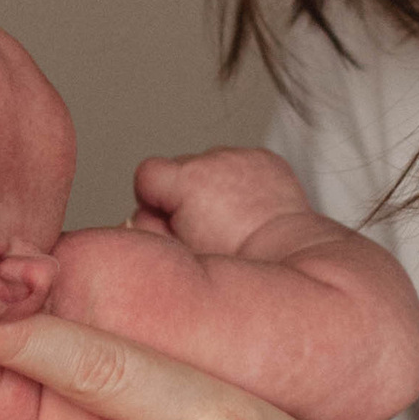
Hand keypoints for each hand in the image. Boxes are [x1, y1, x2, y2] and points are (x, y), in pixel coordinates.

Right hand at [129, 145, 312, 253]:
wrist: (285, 253)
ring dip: (212, 184)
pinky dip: (238, 180)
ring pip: (209, 164)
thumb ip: (145, 230)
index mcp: (188, 179)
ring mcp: (241, 157)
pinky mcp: (263, 158)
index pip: (147, 173)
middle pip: (178, 167)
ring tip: (229, 218)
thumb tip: (133, 218)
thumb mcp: (176, 251)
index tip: (171, 221)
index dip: (154, 200)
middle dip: (182, 193)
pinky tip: (248, 206)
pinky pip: (238, 163)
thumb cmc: (232, 262)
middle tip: (202, 227)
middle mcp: (214, 160)